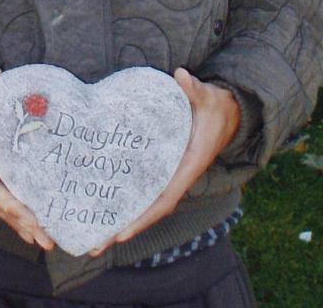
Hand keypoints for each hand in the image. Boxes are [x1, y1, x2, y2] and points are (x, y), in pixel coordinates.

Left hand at [89, 67, 240, 255]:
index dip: (144, 216)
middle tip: (94, 245)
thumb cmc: (216, 106)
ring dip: (122, 220)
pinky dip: (129, 202)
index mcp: (190, 165)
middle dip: (124, 228)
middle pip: (150, 209)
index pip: (165, 197)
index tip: (122, 232)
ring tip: (94, 236)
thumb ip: (194, 88)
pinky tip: (108, 207)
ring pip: (146, 203)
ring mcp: (171, 174)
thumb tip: (182, 76)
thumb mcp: (208, 96)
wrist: (229, 111)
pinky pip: (146, 190)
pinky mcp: (165, 167)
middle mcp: (179, 175)